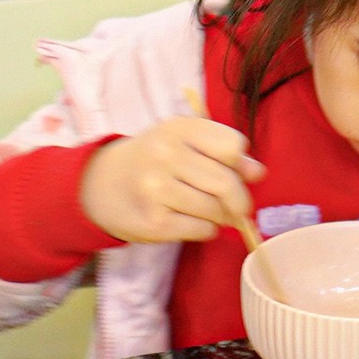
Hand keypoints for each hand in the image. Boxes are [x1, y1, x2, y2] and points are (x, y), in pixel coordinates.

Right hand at [78, 117, 263, 244]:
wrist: (100, 186)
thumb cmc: (153, 161)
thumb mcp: (183, 143)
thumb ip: (223, 152)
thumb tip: (258, 172)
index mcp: (177, 128)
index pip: (233, 147)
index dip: (240, 163)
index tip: (234, 172)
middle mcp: (165, 155)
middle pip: (226, 182)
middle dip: (239, 200)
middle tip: (238, 207)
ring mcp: (156, 190)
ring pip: (215, 210)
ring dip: (221, 217)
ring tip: (210, 213)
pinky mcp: (154, 222)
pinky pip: (201, 230)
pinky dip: (207, 230)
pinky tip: (195, 223)